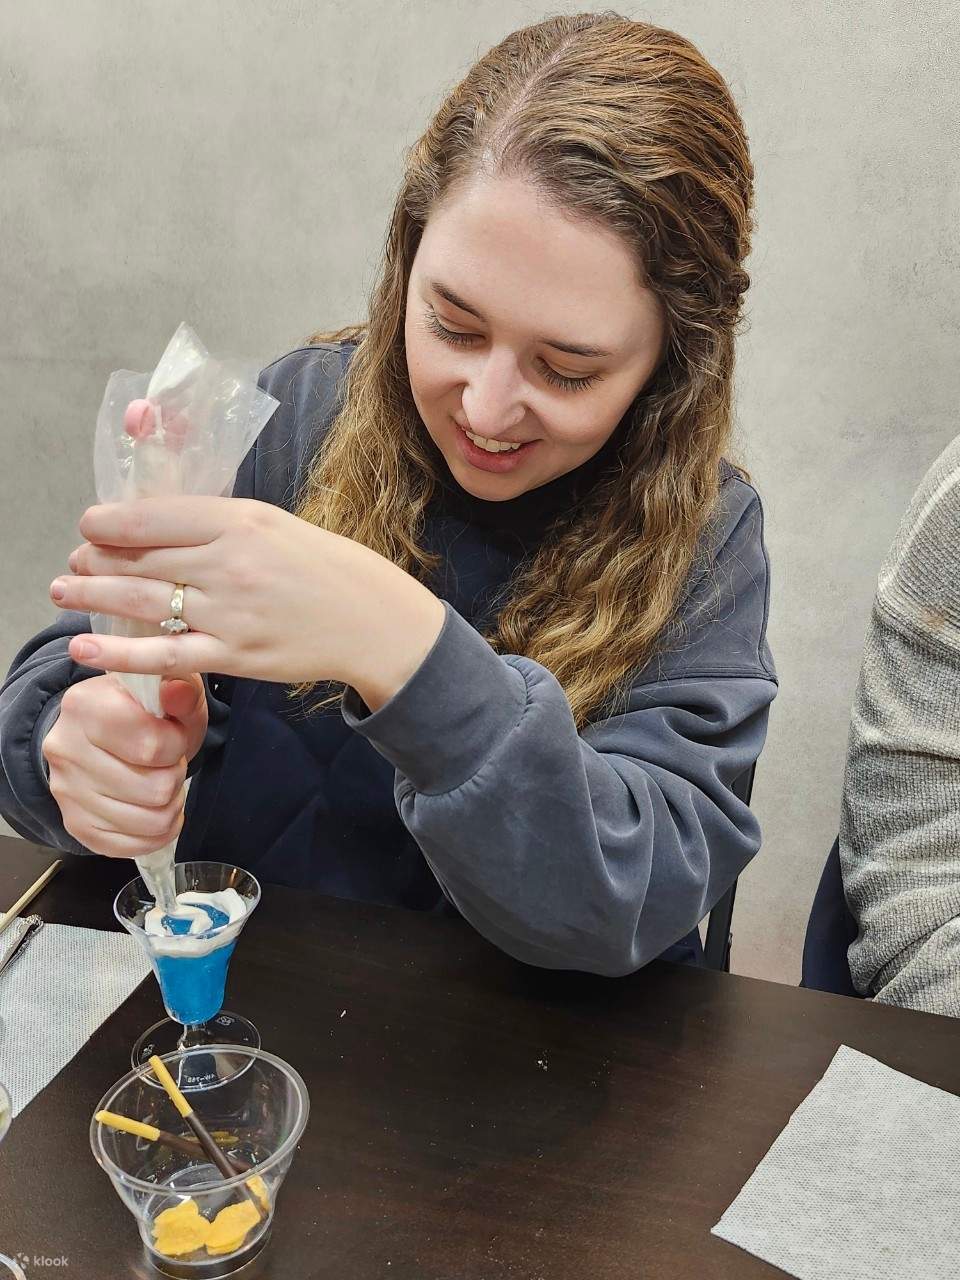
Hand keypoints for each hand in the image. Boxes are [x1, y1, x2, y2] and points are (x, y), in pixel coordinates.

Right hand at [42, 673, 206, 858]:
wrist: (101, 731)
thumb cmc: (143, 710)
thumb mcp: (169, 688)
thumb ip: (181, 690)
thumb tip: (177, 691)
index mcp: (84, 705)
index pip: (152, 747)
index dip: (176, 745)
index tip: (171, 734)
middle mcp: (65, 749)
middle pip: (155, 789)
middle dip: (174, 776)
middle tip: (166, 762)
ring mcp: (66, 791)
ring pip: (151, 821)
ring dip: (170, 804)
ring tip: (161, 781)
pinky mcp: (75, 824)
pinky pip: (133, 847)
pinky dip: (157, 832)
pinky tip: (154, 808)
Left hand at [50, 496, 445, 701]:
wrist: (372, 621)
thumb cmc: (324, 567)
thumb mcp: (273, 524)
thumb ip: (217, 522)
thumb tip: (152, 522)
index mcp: (241, 521)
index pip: (153, 517)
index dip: (107, 522)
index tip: (90, 526)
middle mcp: (230, 564)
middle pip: (140, 560)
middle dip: (95, 560)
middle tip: (74, 563)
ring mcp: (231, 614)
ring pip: (142, 604)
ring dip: (93, 597)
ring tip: (63, 591)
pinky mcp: (234, 657)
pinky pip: (164, 655)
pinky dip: (118, 654)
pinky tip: (83, 650)